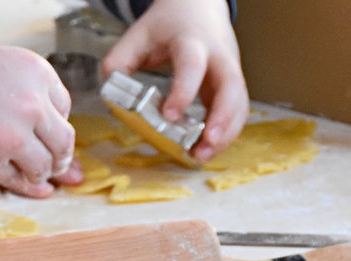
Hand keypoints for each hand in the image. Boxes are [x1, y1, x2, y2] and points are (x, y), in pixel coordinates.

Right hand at [0, 40, 80, 197]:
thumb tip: (57, 133)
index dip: (54, 124)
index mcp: (36, 71)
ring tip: (30, 175)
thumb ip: (29, 94)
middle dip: (59, 157)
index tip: (48, 135)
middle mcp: (31, 102)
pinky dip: (14, 182)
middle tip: (56, 168)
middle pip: (62, 141)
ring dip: (39, 174)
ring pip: (43, 167)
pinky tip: (7, 177)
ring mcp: (12, 135)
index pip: (63, 108)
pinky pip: (15, 181)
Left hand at [102, 0, 249, 160]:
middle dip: (222, 118)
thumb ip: (120, 60)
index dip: (183, 91)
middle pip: (232, 86)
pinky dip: (226, 134)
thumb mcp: (139, 34)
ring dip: (226, 133)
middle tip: (205, 143)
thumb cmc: (168, 24)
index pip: (192, 65)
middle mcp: (218, 56)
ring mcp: (230, 71)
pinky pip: (237, 112)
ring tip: (201, 156)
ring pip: (240, 103)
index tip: (169, 116)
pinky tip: (204, 150)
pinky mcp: (233, 86)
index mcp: (192, 41)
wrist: (198, 8)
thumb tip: (111, 89)